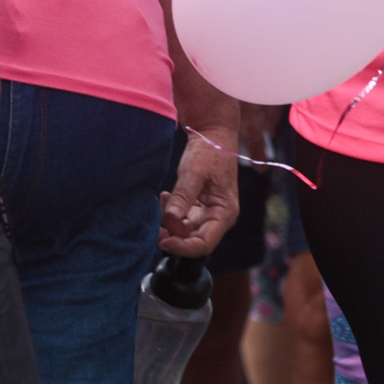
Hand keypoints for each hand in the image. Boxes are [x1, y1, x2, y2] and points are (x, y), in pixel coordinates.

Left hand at [159, 131, 237, 256]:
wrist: (213, 135)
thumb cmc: (208, 152)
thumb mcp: (194, 173)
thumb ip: (183, 197)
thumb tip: (170, 221)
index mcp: (225, 213)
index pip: (203, 244)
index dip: (182, 247)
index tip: (162, 240)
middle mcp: (219, 218)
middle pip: (194, 242)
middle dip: (174, 235)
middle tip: (159, 218)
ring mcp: (210, 215)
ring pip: (186, 233)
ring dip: (171, 224)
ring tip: (164, 200)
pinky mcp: (200, 209)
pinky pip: (183, 221)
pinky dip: (172, 215)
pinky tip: (166, 198)